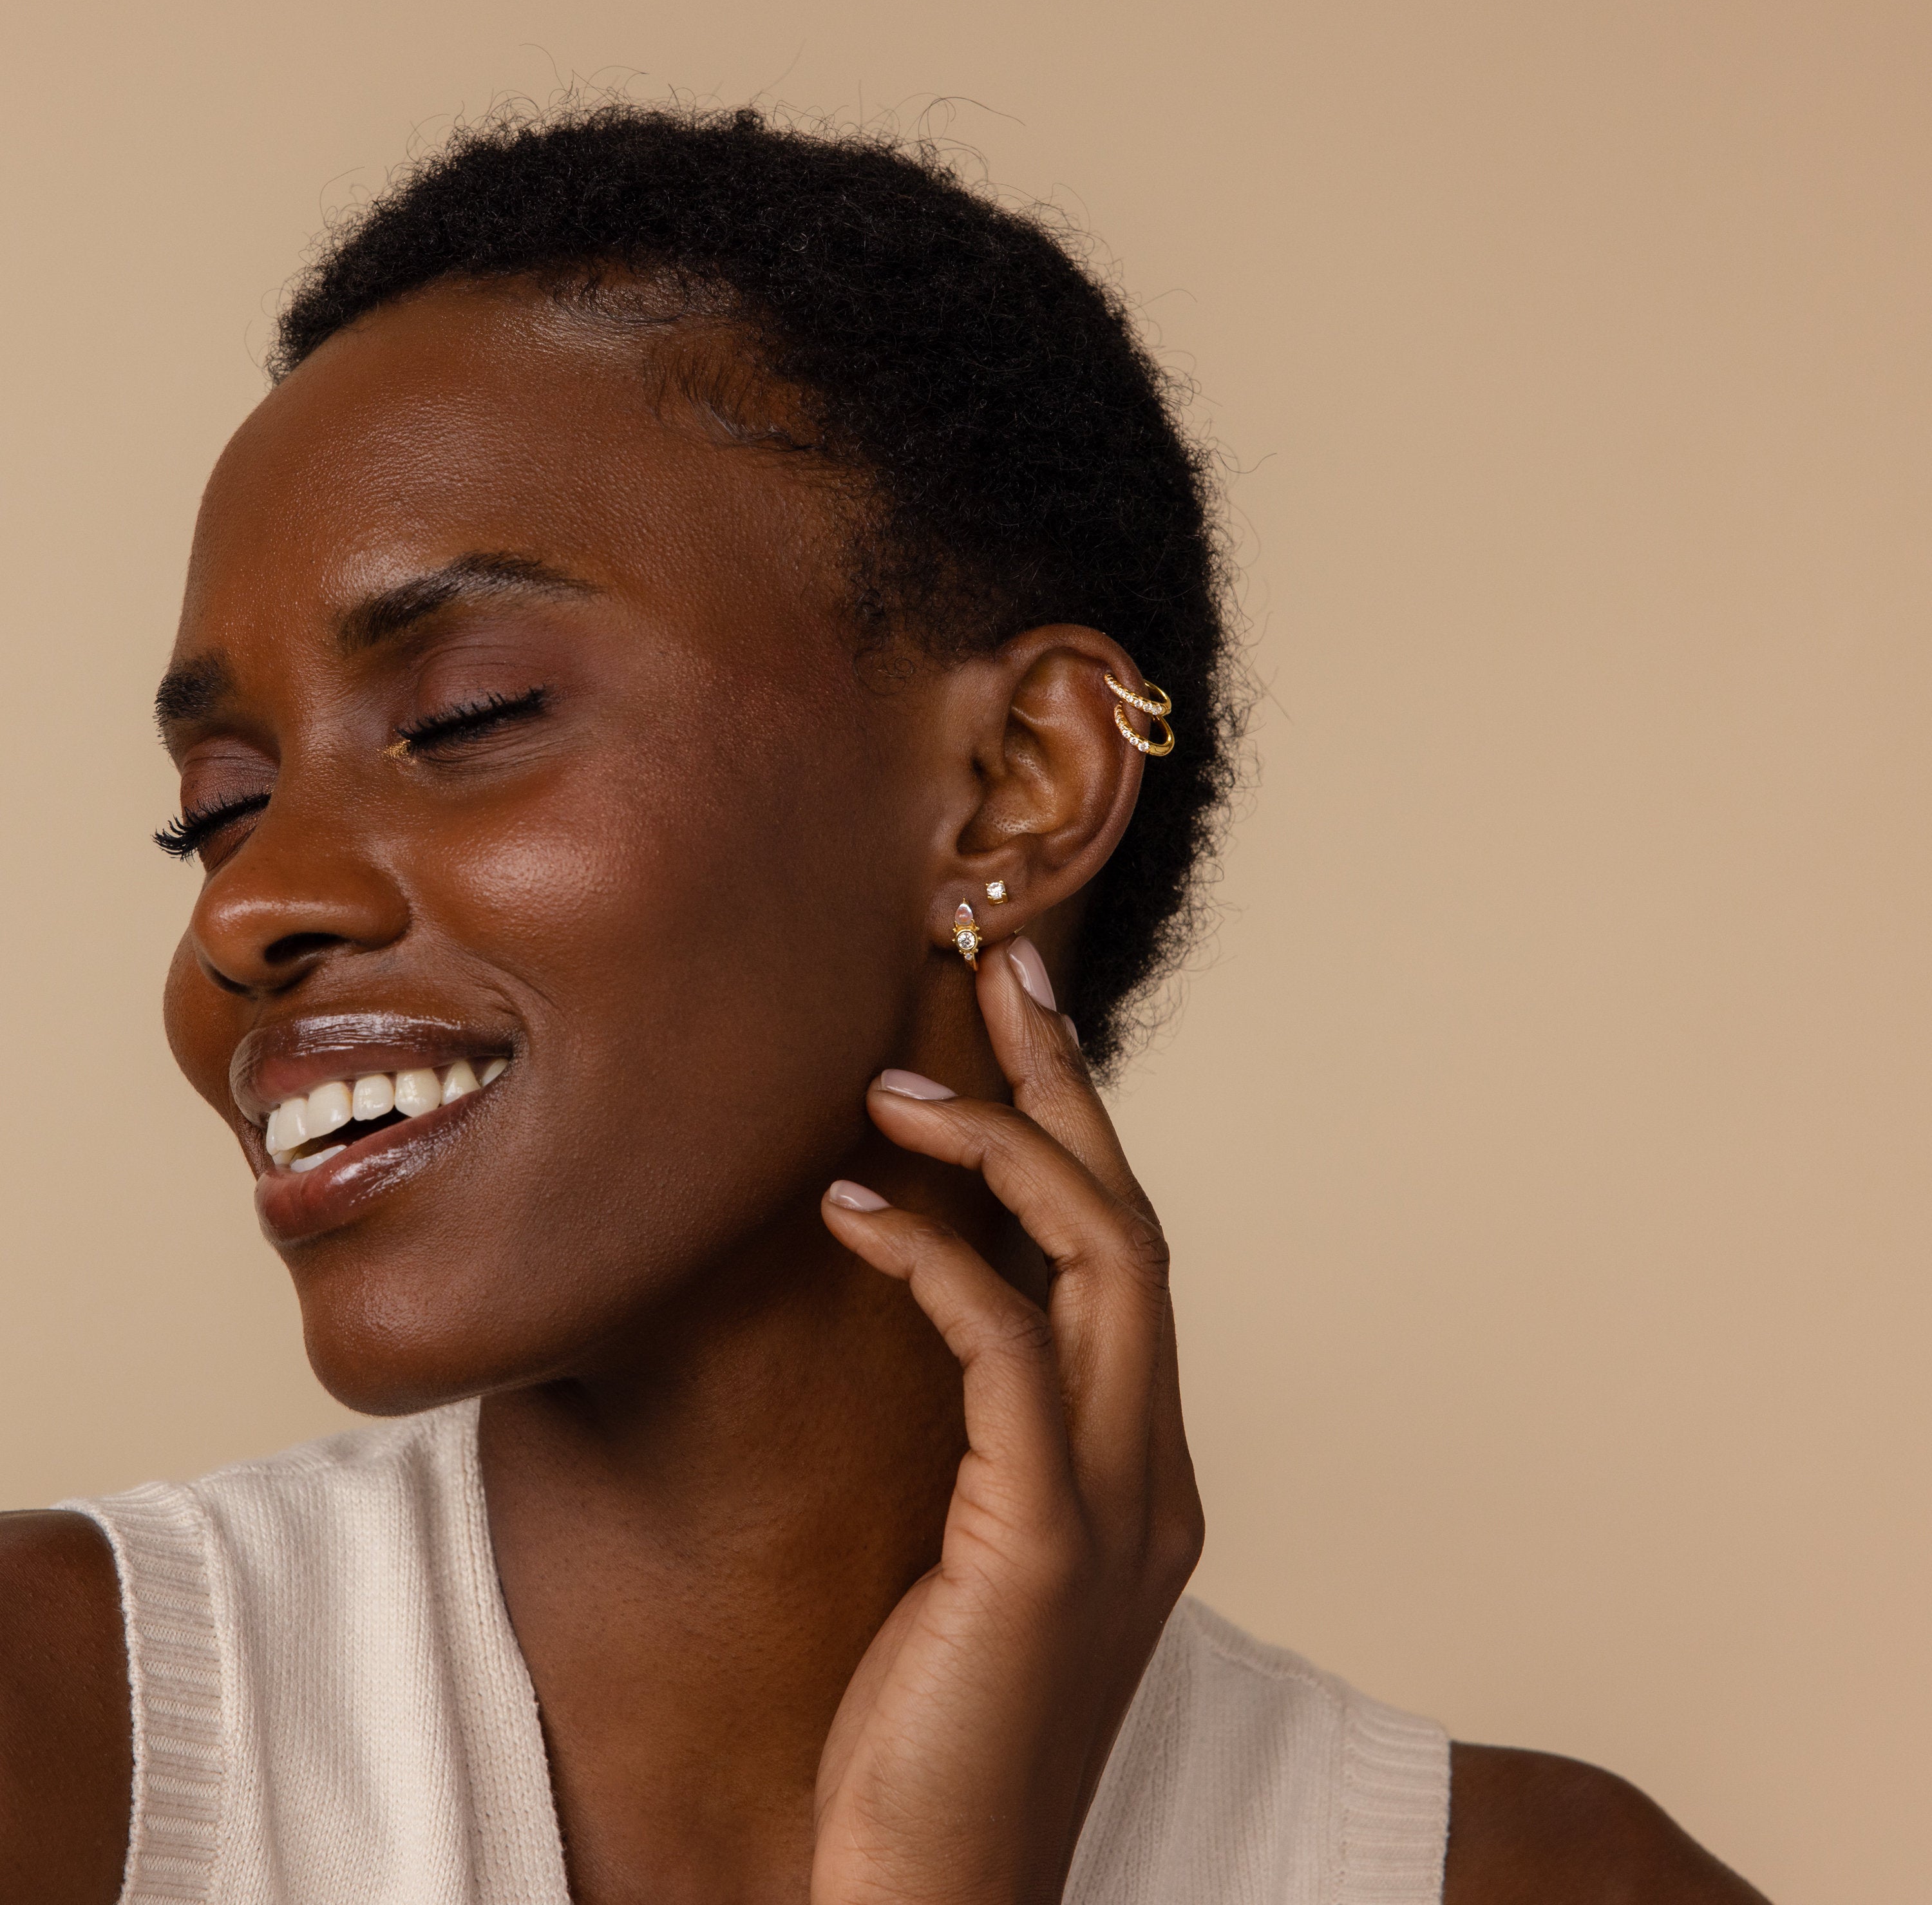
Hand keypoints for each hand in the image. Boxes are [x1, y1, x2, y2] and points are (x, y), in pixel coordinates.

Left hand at [813, 941, 1203, 1904]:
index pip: (1126, 1257)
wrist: (933, 1902)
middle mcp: (1153, 1468)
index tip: (1021, 1027)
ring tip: (891, 1085)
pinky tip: (853, 1211)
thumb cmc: (925, 1733)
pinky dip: (939, 1262)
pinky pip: (1008, 1356)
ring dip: (1003, 1150)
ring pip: (1103, 1262)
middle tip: (999, 966)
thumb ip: (982, 1443)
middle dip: (1069, 1084)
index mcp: (1139, 1467)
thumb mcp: (967, 1555)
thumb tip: (925, 1318)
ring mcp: (1116, 1505)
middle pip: (1135, 1222)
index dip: (1080, 1129)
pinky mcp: (1045, 1545)